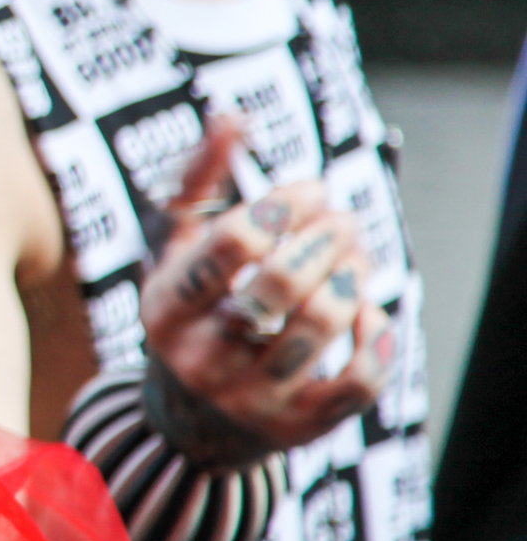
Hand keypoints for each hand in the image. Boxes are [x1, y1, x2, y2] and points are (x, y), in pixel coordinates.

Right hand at [141, 121, 391, 453]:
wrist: (189, 426)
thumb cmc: (192, 313)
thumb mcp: (176, 253)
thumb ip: (199, 182)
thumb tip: (231, 113)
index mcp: (164, 306)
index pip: (230, 243)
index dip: (283, 205)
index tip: (311, 190)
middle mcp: (199, 356)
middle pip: (280, 282)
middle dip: (328, 237)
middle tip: (347, 218)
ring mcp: (249, 395)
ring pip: (321, 324)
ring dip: (354, 276)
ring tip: (358, 255)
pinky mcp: (296, 427)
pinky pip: (356, 381)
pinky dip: (376, 337)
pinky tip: (369, 312)